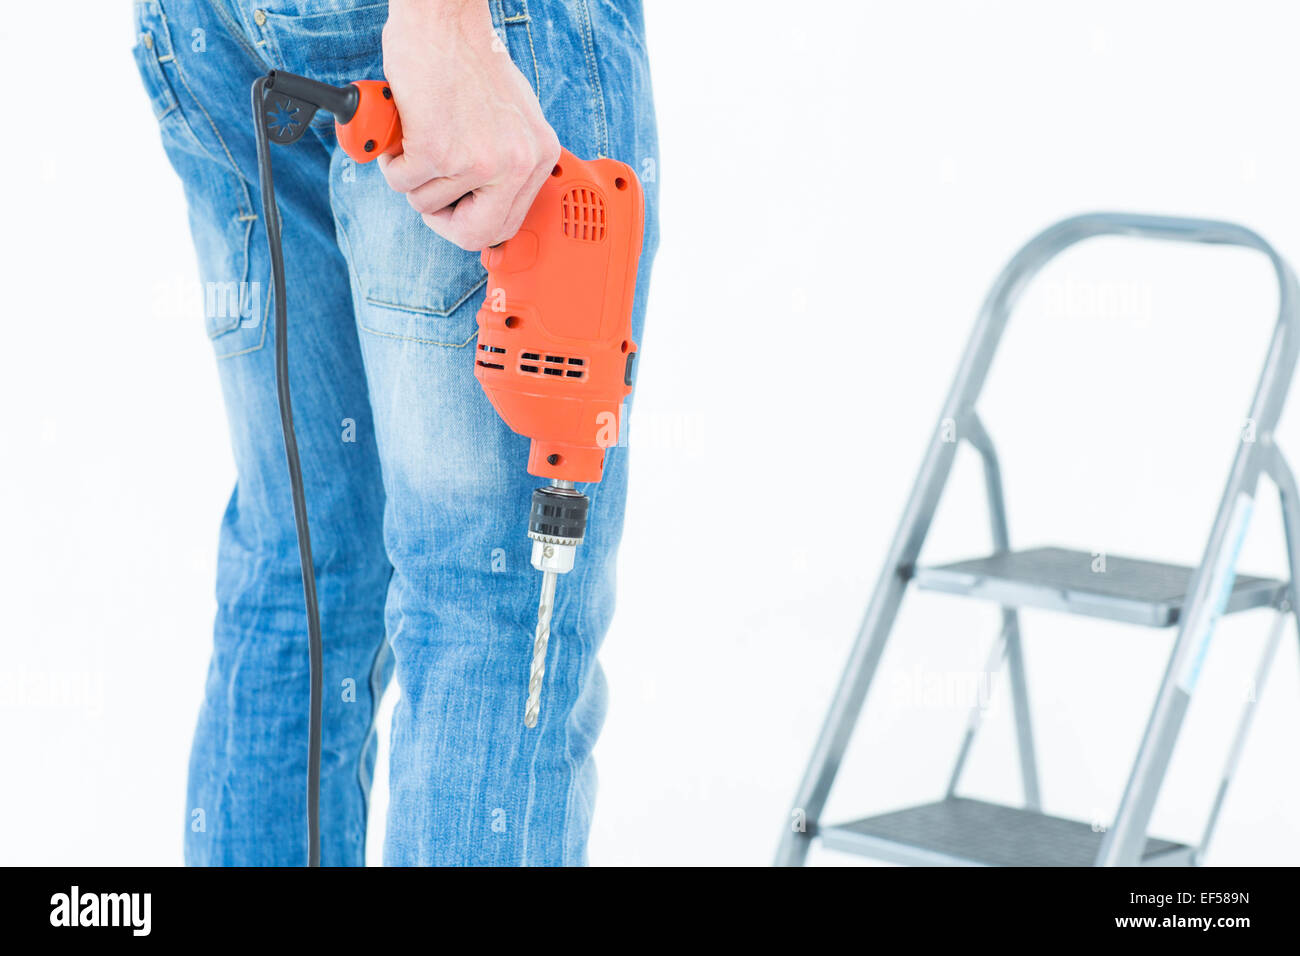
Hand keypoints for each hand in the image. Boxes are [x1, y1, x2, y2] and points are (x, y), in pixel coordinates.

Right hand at [379, 0, 560, 250]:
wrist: (444, 18)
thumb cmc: (469, 60)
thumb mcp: (510, 119)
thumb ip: (504, 161)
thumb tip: (486, 205)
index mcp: (538, 156)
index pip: (506, 225)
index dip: (472, 224)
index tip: (454, 211)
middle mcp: (515, 163)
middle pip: (474, 233)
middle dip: (441, 220)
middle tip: (427, 191)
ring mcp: (477, 160)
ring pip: (427, 203)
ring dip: (412, 176)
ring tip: (418, 137)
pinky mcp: (437, 150)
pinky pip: (401, 180)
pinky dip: (392, 160)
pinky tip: (404, 129)